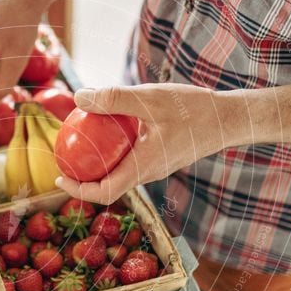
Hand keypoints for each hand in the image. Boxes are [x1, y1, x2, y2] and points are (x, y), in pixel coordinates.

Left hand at [56, 83, 235, 203]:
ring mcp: (155, 167)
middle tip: (62, 159)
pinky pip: (131, 159)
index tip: (59, 180)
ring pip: (119, 172)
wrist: (231, 119)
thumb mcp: (150, 98)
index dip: (79, 191)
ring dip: (97, 164)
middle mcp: (147, 173)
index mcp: (143, 168)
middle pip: (108, 186)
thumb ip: (114, 99)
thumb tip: (78, 98)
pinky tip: (107, 128)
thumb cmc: (195, 109)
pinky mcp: (161, 157)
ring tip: (79, 144)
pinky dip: (114, 151)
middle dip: (82, 178)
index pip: (105, 193)